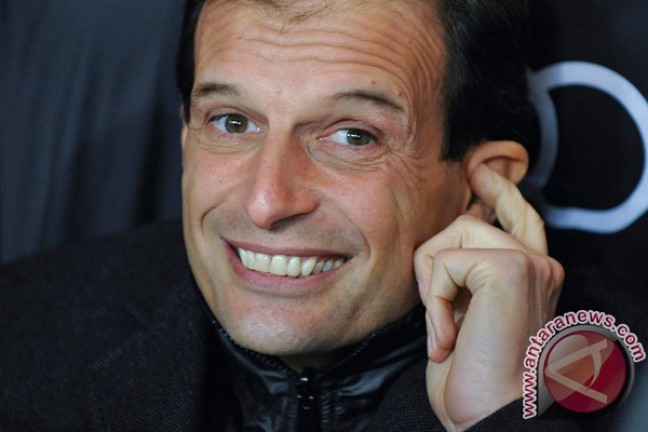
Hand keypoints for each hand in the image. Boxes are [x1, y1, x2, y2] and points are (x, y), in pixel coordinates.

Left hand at [414, 164, 562, 430]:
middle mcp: (537, 263)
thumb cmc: (474, 372)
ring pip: (450, 236)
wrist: (487, 413)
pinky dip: (433, 302)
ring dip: (432, 287)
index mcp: (530, 273)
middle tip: (436, 308)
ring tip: (446, 330)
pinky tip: (449, 336)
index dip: (499, 187)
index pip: (517, 214)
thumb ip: (467, 270)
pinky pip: (442, 262)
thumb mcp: (466, 312)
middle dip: (435, 257)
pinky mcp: (510, 267)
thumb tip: (456, 226)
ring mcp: (528, 262)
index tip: (482, 167)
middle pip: (469, 219)